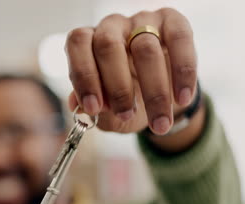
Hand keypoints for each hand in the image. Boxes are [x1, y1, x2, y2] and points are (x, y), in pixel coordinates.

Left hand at [66, 8, 196, 134]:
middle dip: (117, 87)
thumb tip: (79, 106)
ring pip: (145, 48)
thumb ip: (93, 108)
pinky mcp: (173, 21)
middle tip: (125, 115)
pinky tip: (182, 99)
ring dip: (154, 91)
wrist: (160, 99)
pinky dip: (182, 72)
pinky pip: (179, 39)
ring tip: (160, 123)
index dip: (84, 75)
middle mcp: (111, 26)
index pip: (78, 44)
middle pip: (108, 45)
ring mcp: (142, 21)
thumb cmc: (126, 101)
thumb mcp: (107, 111)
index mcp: (88, 42)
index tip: (94, 108)